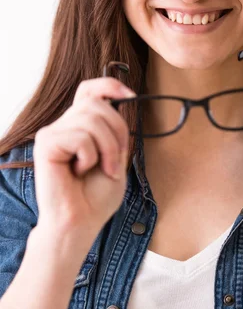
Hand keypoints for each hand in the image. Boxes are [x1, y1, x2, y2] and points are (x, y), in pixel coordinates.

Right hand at [33, 78, 135, 254]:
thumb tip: (122, 101)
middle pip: (98, 104)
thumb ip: (114, 130)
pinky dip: (90, 157)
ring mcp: (53, 133)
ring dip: (108, 148)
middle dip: (118, 131)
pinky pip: (81, 137)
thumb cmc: (96, 196)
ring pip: (92, 119)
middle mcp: (64, 125)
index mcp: (79, 126)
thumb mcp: (116, 156)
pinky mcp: (46, 144)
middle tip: (116, 161)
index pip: (90, 90)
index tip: (130, 95)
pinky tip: (79, 172)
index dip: (110, 85)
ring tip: (102, 169)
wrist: (80, 222)